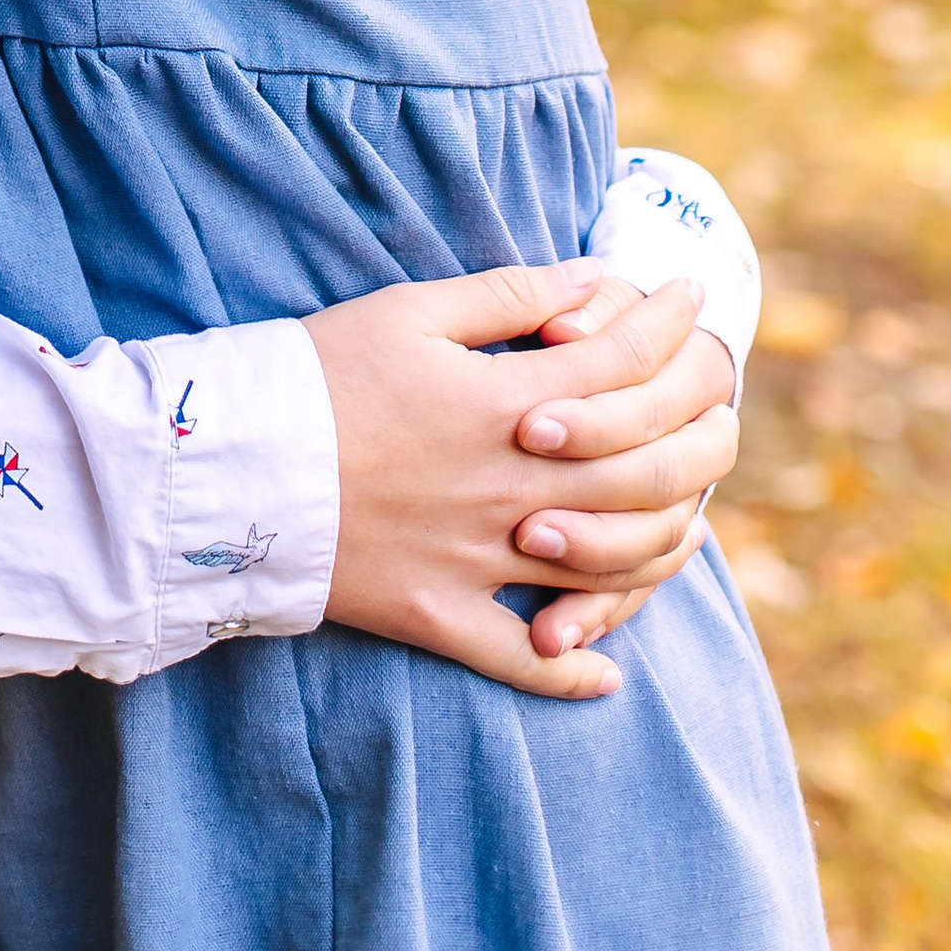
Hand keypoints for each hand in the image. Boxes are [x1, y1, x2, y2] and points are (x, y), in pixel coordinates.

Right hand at [306, 264, 737, 701]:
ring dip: (667, 541)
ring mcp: (481, 561)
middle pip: (646, 469)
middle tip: (720, 400)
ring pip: (613, 568)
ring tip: (684, 512)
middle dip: (701, 427)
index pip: (623, 363)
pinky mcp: (442, 616)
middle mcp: (512, 490)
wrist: (231, 462)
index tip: (691, 295)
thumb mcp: (410, 311)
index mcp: (505, 407)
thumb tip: (596, 279)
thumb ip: (510, 295)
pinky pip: (525, 664)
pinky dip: (574, 671)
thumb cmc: (318, 371)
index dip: (669, 322)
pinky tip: (605, 670)